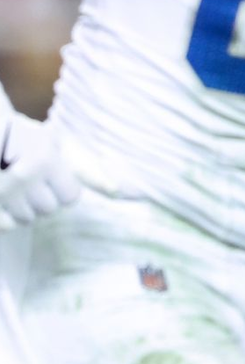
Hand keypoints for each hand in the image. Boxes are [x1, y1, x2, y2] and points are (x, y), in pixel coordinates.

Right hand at [0, 111, 81, 229]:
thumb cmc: (26, 137)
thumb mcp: (55, 142)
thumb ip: (85, 167)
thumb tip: (115, 190)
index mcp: (46, 160)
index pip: (70, 196)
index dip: (67, 191)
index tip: (66, 182)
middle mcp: (25, 177)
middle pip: (49, 210)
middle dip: (46, 199)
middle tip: (37, 182)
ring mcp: (3, 191)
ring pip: (27, 219)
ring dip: (26, 208)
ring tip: (20, 187)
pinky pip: (6, 226)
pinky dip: (8, 218)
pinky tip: (8, 201)